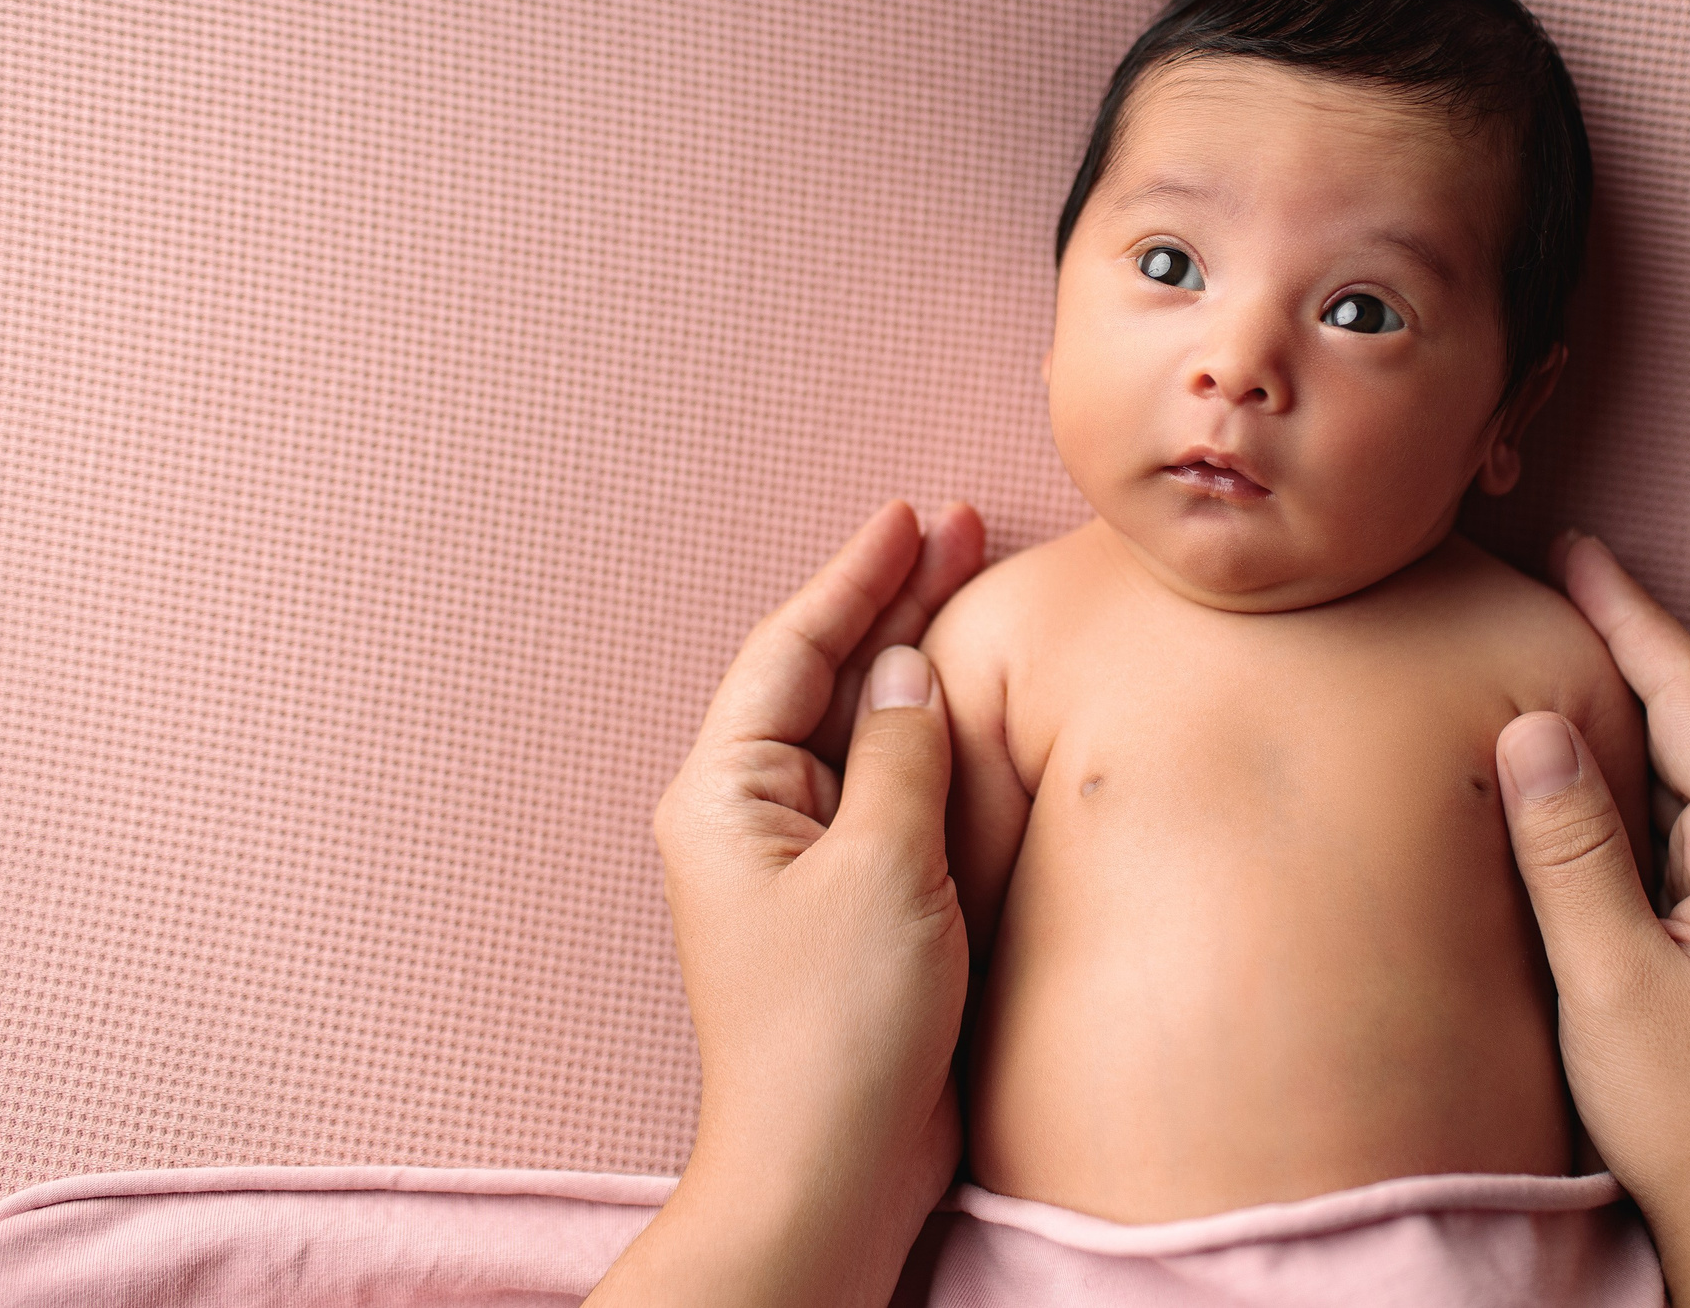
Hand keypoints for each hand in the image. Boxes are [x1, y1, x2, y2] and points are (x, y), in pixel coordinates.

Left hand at [589, 499, 986, 1307]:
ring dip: (909, 660)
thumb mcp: (882, 866)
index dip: (856, 576)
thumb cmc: (839, 1029)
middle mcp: (747, 814)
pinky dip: (922, 735)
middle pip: (822, 676)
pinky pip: (879, 788)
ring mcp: (792, 859)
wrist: (828, 1172)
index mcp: (724, 792)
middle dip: (889, 602)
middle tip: (958, 527)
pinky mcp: (840, 902)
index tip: (907, 516)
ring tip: (965, 583)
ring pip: (853, 727)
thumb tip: (906, 670)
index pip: (793, 649)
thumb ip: (900, 752)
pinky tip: (960, 702)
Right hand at [1494, 530, 1689, 1307]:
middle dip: (1634, 646)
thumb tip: (1533, 727)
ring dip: (1638, 711)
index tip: (1577, 549)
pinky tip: (1600, 774)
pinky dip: (1645, 781)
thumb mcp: (1615, 985)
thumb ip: (1572, 852)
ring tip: (1566, 651)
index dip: (1631, 616)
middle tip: (1559, 579)